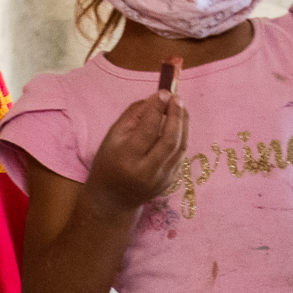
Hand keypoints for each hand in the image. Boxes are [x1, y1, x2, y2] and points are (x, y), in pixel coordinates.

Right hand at [83, 87, 187, 218]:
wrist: (113, 199)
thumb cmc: (109, 162)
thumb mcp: (113, 137)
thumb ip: (133, 116)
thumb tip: (156, 99)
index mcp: (127, 158)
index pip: (148, 129)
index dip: (157, 109)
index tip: (162, 92)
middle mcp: (147, 171)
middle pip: (170, 140)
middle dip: (176, 115)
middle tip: (176, 98)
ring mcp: (162, 179)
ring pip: (180, 147)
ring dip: (183, 124)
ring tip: (181, 107)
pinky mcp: (170, 182)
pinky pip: (181, 155)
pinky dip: (183, 137)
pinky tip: (179, 124)